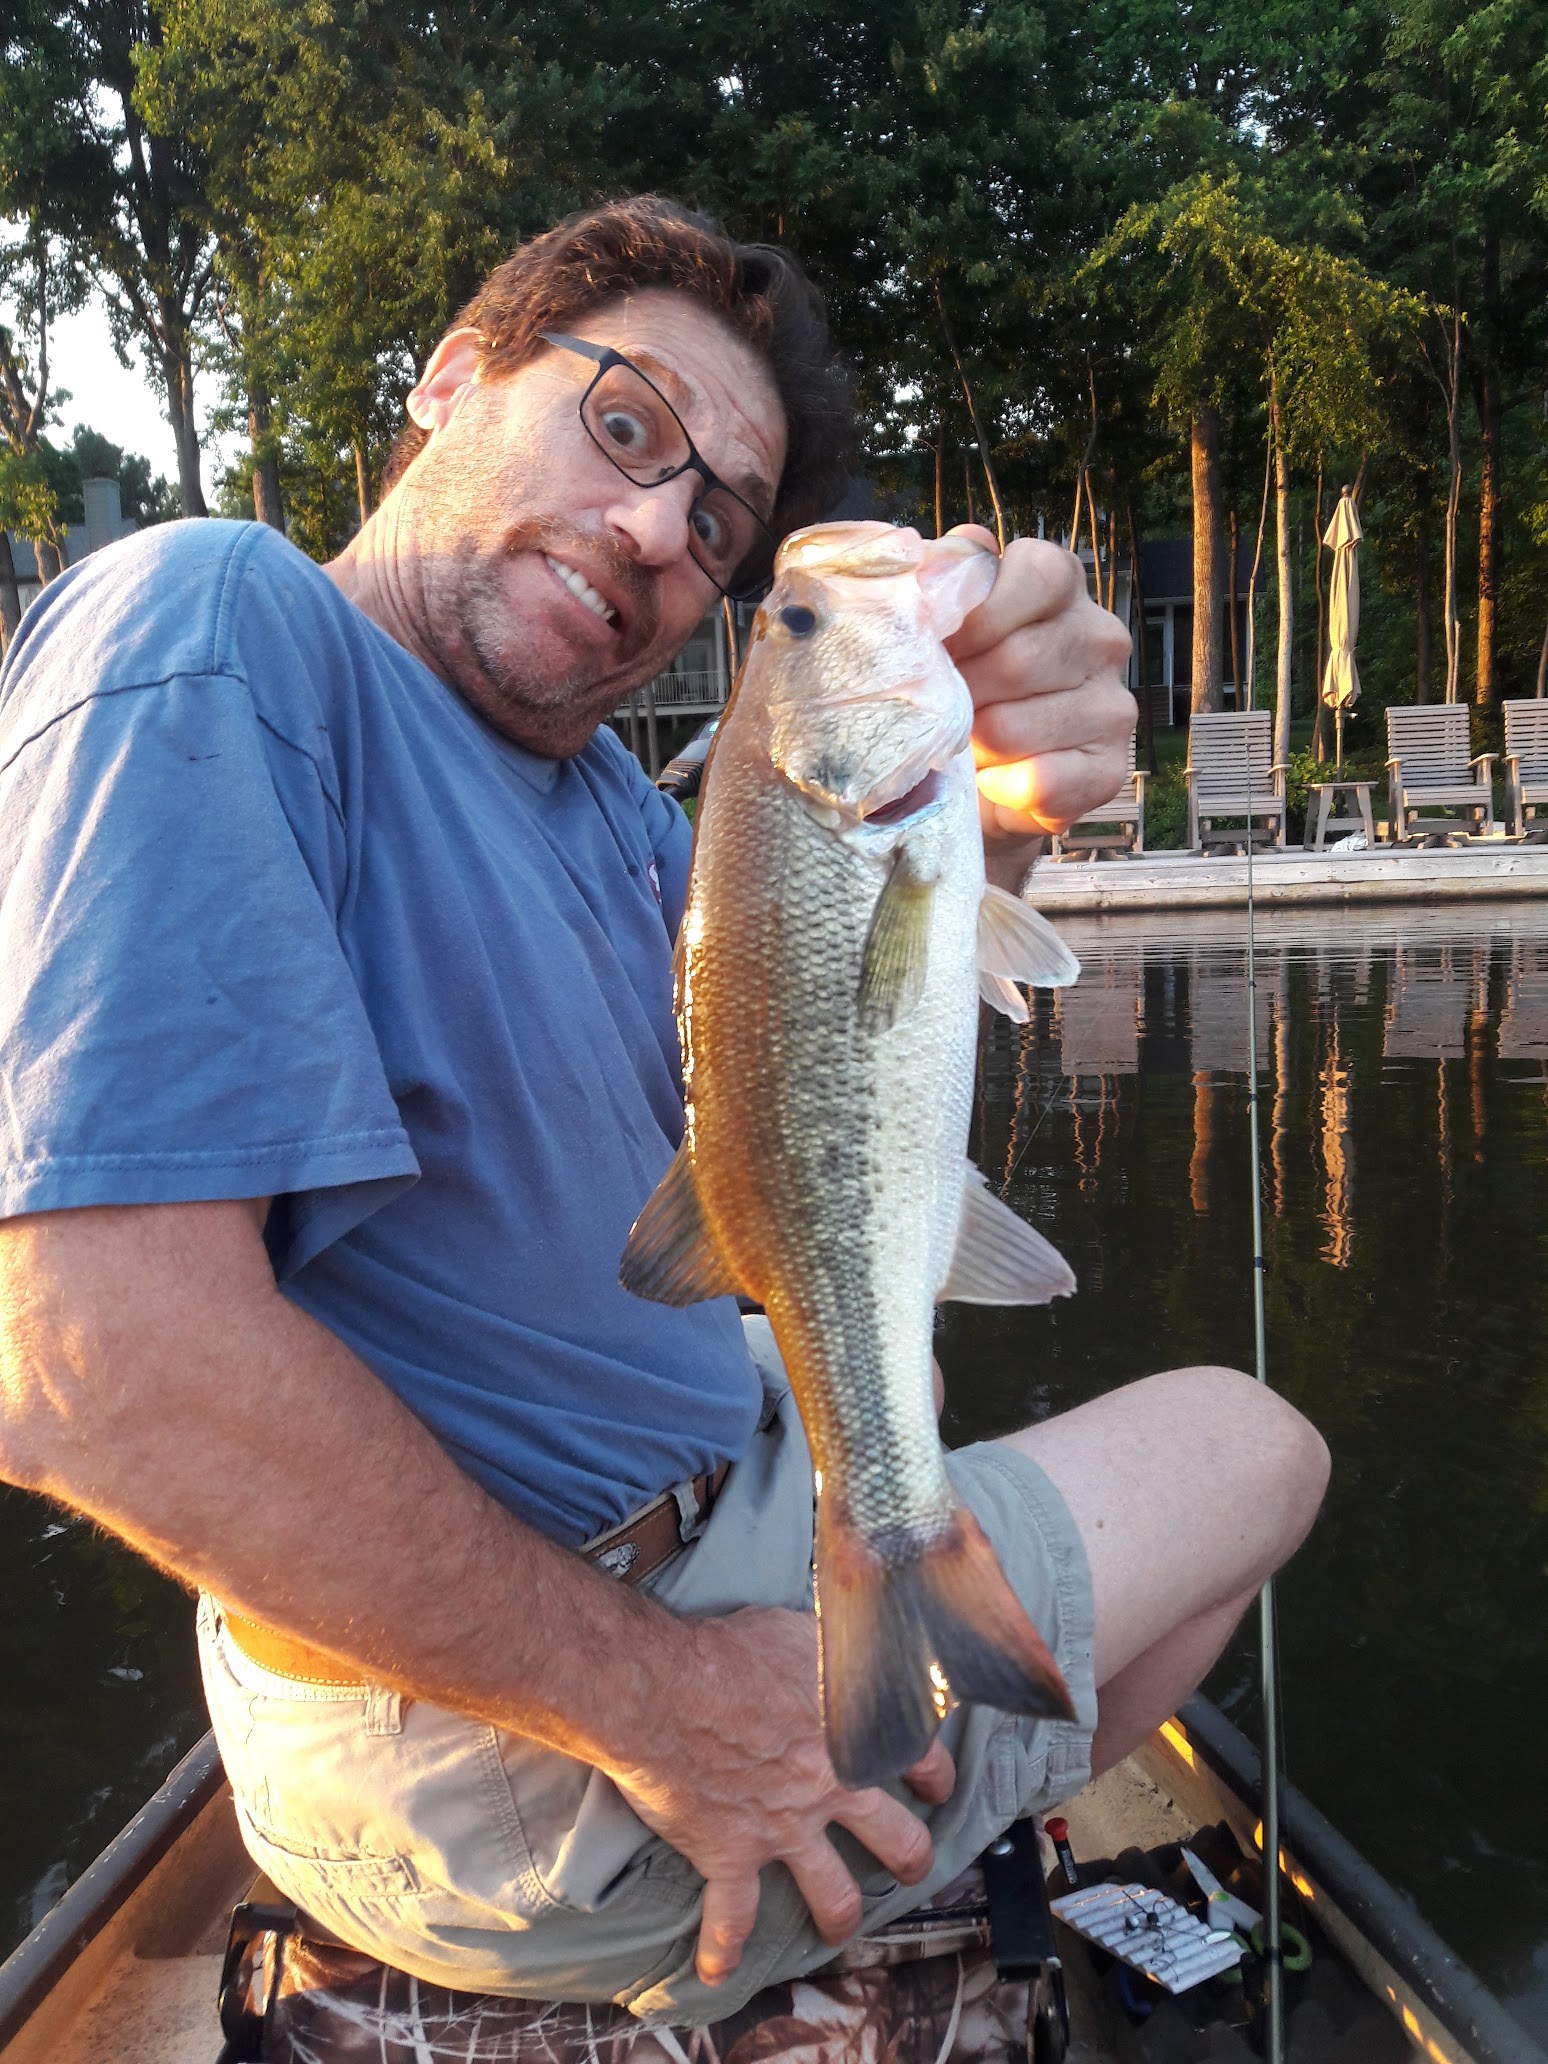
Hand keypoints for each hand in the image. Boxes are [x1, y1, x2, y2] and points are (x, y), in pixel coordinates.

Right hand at [612, 1606, 954, 1986]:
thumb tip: (849, 1642)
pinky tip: (716, 1972)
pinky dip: (722, 1950)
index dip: (934, 1774)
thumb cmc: (728, 1649)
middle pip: (898, 1841)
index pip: (923, 1758)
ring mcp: (784, 1829)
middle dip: (910, 1858)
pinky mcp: (732, 1855)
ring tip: (839, 1926)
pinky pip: (732, 1920)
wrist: (663, 1686)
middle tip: (908, 1862)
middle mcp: (832, 1787)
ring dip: (841, 1916)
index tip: (934, 1783)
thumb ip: (835, 1650)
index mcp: (856, 1730)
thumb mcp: (801, 1631)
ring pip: (835, 1895)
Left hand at [945, 529, 1134, 843]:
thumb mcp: (942, 624)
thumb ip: (943, 580)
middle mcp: (1101, 638)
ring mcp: (1113, 706)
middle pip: (1018, 660)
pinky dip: (998, 786)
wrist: (974, 778)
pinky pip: (1039, 782)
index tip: (940, 648)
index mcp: (1061, 586)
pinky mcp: (1108, 768)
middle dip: (959, 693)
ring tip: (960, 744)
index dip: (977, 618)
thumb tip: (948, 554)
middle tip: (936, 710)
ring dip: (971, 744)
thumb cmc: (959, 684)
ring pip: (1015, 727)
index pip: (1038, 577)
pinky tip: (990, 779)